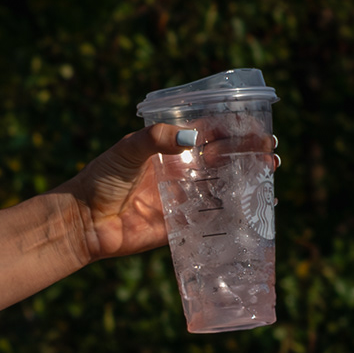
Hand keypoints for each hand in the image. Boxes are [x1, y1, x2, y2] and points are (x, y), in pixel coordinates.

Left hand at [57, 122, 279, 266]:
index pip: (211, 132)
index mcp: (171, 148)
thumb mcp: (128, 149)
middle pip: (225, 158)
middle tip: (270, 149)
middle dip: (249, 152)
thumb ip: (157, 139)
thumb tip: (193, 137)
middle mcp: (181, 171)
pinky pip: (212, 219)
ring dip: (249, 178)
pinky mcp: (179, 226)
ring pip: (224, 186)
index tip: (256, 125)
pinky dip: (236, 212)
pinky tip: (258, 205)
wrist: (82, 220)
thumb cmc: (101, 179)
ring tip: (271, 169)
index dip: (235, 128)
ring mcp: (182, 198)